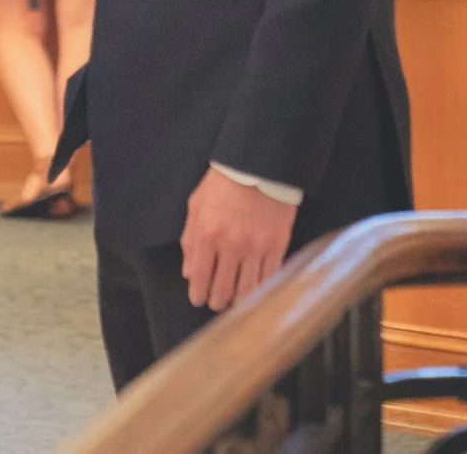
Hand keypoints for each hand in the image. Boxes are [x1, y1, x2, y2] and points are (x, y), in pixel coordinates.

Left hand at [180, 166, 296, 311]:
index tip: (199, 298)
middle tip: (216, 300)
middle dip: (216, 301)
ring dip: (238, 301)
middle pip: (222, 292)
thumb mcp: (196, 205)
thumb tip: (189, 273)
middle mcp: (231, 246)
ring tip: (235, 299)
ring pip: (246, 292)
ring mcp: (256, 248)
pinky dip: (260, 290)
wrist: (260, 164)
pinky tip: (255, 289)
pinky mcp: (277, 246)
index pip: (199, 280)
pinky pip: (268, 279)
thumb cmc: (224, 183)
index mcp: (207, 235)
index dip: (198, 295)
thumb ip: (190, 240)